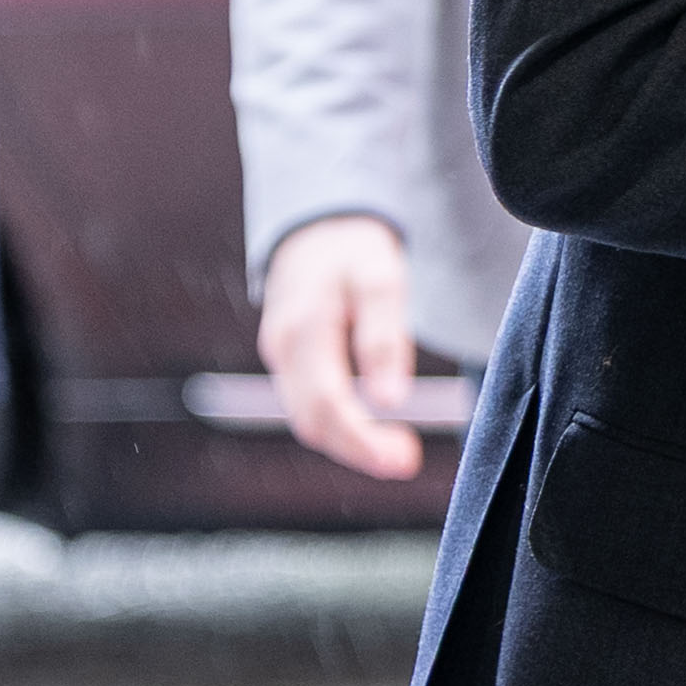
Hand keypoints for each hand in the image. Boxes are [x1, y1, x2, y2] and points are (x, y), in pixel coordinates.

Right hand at [257, 213, 428, 479]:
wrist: (319, 222)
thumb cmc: (354, 249)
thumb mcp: (380, 278)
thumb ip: (383, 337)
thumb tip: (389, 401)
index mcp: (303, 328)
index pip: (327, 405)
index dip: (362, 441)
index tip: (404, 461)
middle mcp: (281, 348)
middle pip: (312, 422)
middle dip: (358, 450)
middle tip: (407, 462)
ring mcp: (279, 356)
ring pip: (307, 419)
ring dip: (349, 443)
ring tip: (397, 452)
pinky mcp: (287, 359)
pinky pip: (307, 404)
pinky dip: (338, 424)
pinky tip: (371, 430)